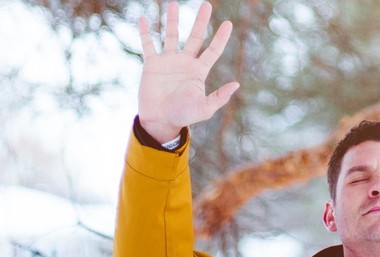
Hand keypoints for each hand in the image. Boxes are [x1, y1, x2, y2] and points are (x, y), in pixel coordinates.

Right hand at [137, 1, 238, 142]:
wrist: (160, 121)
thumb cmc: (184, 116)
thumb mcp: (204, 109)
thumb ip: (219, 97)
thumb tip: (236, 85)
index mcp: (199, 71)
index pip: (213, 50)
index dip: (220, 37)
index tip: (228, 24)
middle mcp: (185, 62)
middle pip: (195, 37)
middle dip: (201, 21)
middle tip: (207, 4)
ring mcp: (168, 61)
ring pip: (171, 35)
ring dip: (172, 20)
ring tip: (173, 3)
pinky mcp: (152, 64)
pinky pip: (148, 45)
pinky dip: (145, 32)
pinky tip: (143, 19)